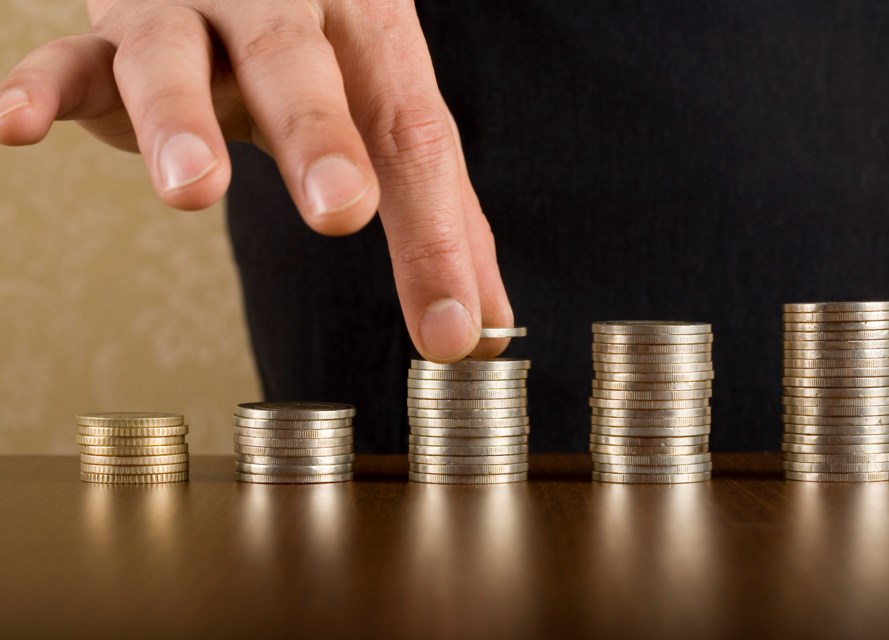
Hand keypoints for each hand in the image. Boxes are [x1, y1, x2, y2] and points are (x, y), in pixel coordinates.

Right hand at [0, 0, 512, 361]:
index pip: (412, 135)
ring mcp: (188, 13)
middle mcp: (282, 9)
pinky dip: (41, 89)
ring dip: (179, 117)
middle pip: (301, 65)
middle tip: (343, 210)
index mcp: (368, 33)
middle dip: (320, 136)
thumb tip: (486, 323)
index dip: (436, 235)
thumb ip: (436, 214)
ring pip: (173, 54)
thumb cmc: (326, 47)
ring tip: (193, 189)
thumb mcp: (388, 112)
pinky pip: (69, 58)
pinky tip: (14, 124)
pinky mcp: (110, 33)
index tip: (453, 331)